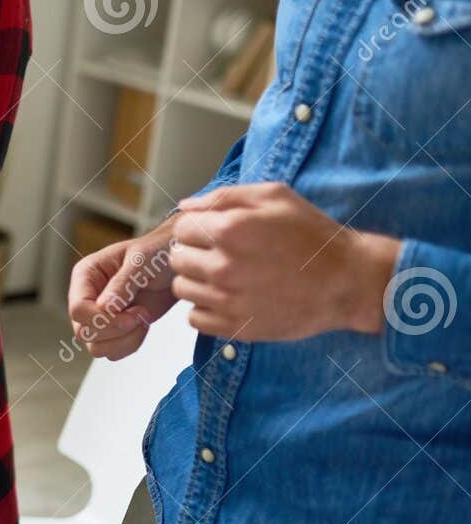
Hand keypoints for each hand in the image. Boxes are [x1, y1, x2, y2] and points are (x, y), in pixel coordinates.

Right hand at [68, 220, 178, 360]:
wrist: (176, 266)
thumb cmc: (159, 252)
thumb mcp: (141, 260)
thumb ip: (122, 282)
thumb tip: (105, 306)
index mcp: (86, 275)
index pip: (78, 309)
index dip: (102, 318)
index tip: (132, 315)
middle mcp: (88, 297)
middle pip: (84, 332)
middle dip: (117, 329)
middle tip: (142, 313)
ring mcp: (99, 316)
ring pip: (96, 347)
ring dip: (124, 339)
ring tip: (143, 318)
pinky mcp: (114, 330)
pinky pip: (112, 352)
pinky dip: (130, 345)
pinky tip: (143, 325)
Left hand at [171, 183, 399, 339]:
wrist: (347, 281)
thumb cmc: (313, 235)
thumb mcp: (276, 197)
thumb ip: (225, 196)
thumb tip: (186, 206)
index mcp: (231, 230)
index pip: (182, 229)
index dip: (196, 228)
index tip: (212, 233)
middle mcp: (223, 266)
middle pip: (177, 259)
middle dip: (194, 253)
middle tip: (220, 254)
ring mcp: (227, 300)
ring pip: (182, 289)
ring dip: (197, 280)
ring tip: (225, 275)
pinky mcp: (234, 327)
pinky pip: (194, 318)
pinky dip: (205, 308)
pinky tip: (228, 297)